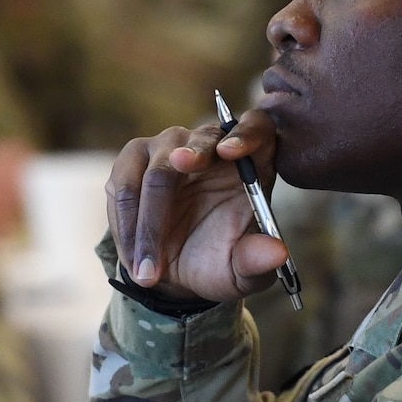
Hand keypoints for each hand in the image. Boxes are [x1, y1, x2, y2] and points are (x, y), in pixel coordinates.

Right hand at [106, 110, 288, 303]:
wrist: (177, 273)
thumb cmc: (219, 262)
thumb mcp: (242, 271)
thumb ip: (258, 260)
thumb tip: (278, 252)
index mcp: (251, 163)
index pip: (256, 129)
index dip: (246, 134)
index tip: (232, 152)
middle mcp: (211, 146)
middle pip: (203, 139)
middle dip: (191, 154)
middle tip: (182, 164)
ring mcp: (170, 148)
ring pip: (158, 170)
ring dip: (150, 221)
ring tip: (150, 272)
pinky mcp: (134, 162)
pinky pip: (124, 186)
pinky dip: (128, 227)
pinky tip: (136, 260)